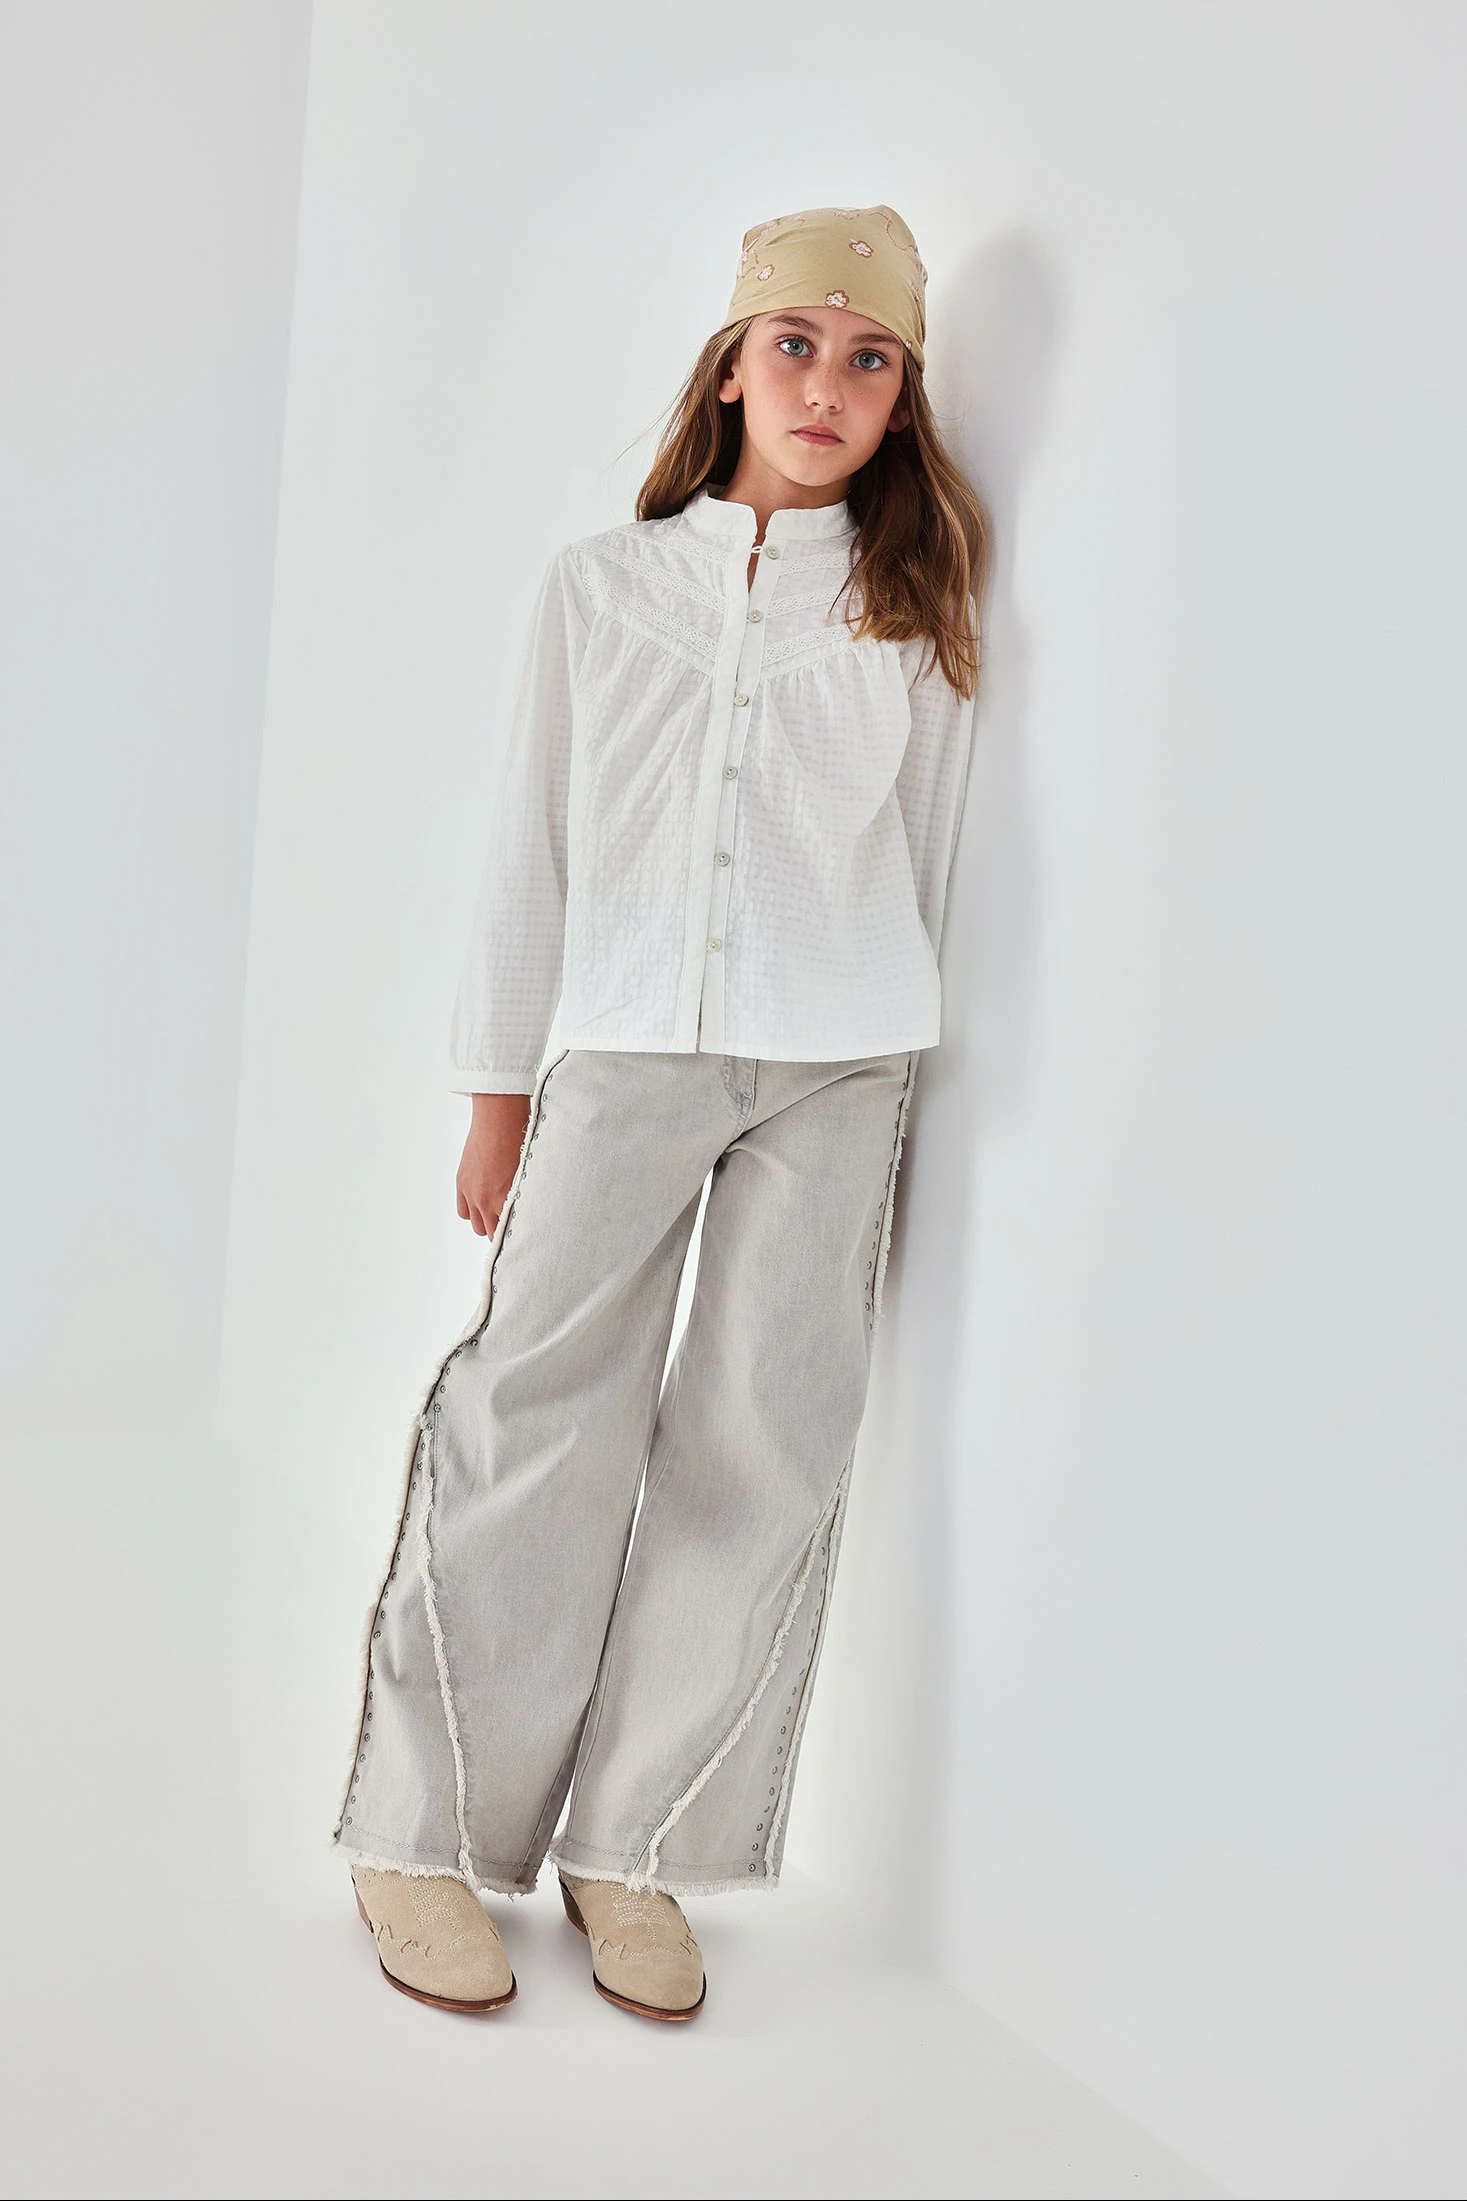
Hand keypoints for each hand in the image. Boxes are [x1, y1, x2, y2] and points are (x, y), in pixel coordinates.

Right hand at [456, 1092, 532, 1236]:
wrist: (499, 1119)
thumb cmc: (520, 1140)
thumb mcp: (528, 1173)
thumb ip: (524, 1196)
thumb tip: (529, 1212)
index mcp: (505, 1199)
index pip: (507, 1232)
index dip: (513, 1236)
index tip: (520, 1237)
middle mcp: (485, 1199)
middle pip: (489, 1232)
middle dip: (499, 1231)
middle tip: (509, 1225)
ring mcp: (471, 1192)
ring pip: (475, 1224)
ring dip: (484, 1222)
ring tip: (496, 1213)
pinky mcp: (462, 1182)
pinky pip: (463, 1211)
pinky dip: (471, 1211)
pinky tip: (481, 1204)